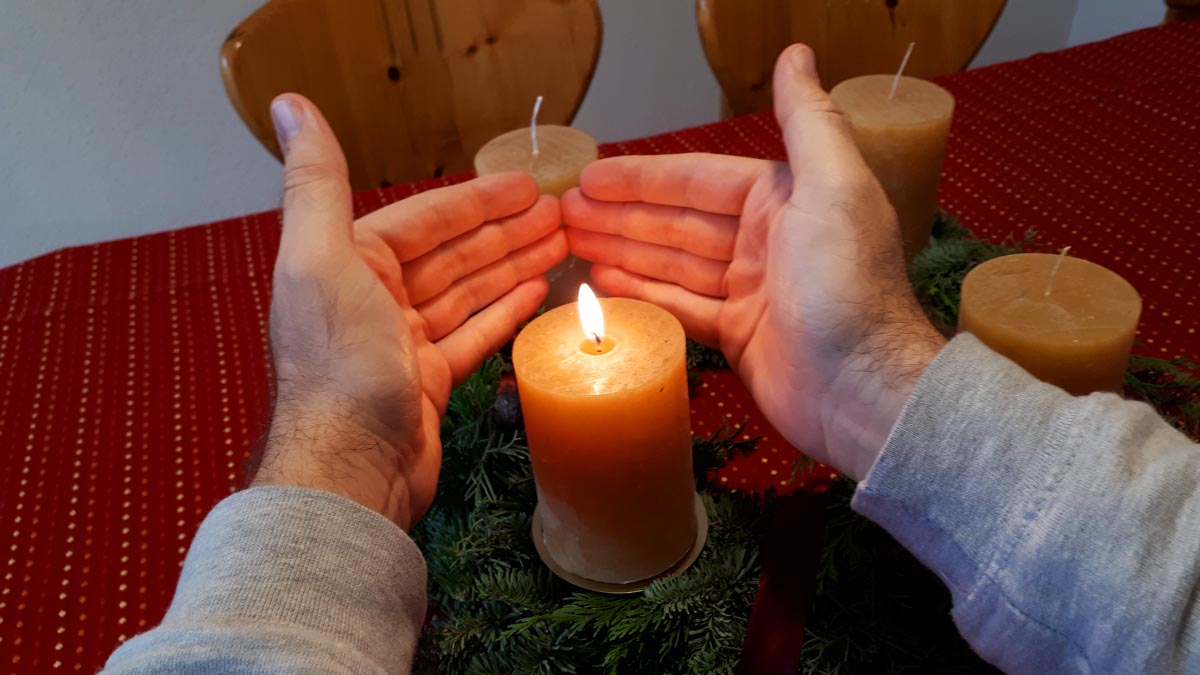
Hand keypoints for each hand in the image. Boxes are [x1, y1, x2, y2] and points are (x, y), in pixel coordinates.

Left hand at [252, 94, 565, 527]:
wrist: (348, 467)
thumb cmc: (337, 363)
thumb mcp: (321, 258)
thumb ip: (316, 182)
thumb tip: (289, 103)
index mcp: (349, 263)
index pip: (425, 219)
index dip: (478, 199)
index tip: (528, 185)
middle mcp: (374, 298)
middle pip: (453, 253)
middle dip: (506, 230)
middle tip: (561, 212)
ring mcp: (404, 344)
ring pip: (469, 291)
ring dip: (513, 264)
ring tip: (562, 244)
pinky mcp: (430, 383)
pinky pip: (474, 334)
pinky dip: (504, 311)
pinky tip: (537, 292)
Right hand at [562, 46, 944, 479]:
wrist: (864, 387)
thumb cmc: (846, 283)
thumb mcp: (833, 186)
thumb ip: (807, 119)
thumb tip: (795, 53)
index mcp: (784, 200)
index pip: (697, 180)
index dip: (641, 178)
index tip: (590, 177)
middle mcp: (765, 240)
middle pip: (677, 221)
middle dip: (620, 215)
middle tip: (564, 214)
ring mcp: (750, 291)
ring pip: (673, 262)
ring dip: (623, 251)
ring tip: (571, 244)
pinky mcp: (738, 336)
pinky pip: (681, 306)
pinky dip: (644, 293)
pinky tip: (606, 284)